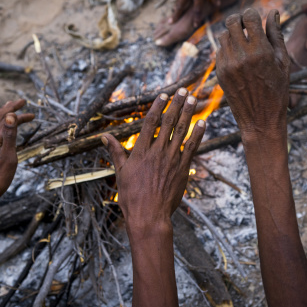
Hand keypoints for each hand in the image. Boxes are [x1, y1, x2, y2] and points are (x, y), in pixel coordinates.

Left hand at [0, 99, 33, 201]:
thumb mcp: (8, 157)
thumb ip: (9, 136)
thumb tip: (10, 116)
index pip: (6, 120)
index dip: (18, 113)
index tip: (30, 110)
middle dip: (10, 108)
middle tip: (21, 102)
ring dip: (4, 115)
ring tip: (11, 108)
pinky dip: (1, 125)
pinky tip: (3, 128)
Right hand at [102, 88, 204, 230]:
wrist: (149, 215)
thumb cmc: (131, 196)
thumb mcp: (120, 172)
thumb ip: (115, 152)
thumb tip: (104, 137)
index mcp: (141, 151)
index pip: (150, 122)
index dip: (157, 106)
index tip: (164, 95)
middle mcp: (157, 152)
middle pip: (168, 122)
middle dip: (176, 104)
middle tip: (183, 91)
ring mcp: (172, 160)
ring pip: (182, 131)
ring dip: (188, 113)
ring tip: (193, 100)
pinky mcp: (182, 169)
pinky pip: (192, 147)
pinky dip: (198, 134)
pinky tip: (202, 123)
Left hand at [216, 8, 289, 137]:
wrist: (260, 119)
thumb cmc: (277, 90)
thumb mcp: (282, 62)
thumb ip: (276, 35)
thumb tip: (273, 12)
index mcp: (260, 51)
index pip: (249, 17)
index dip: (252, 14)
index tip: (255, 18)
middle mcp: (241, 56)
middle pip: (231, 22)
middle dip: (239, 20)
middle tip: (246, 26)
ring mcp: (228, 65)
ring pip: (223, 36)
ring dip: (232, 34)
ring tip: (243, 43)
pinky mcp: (220, 73)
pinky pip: (219, 51)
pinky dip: (227, 49)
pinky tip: (238, 56)